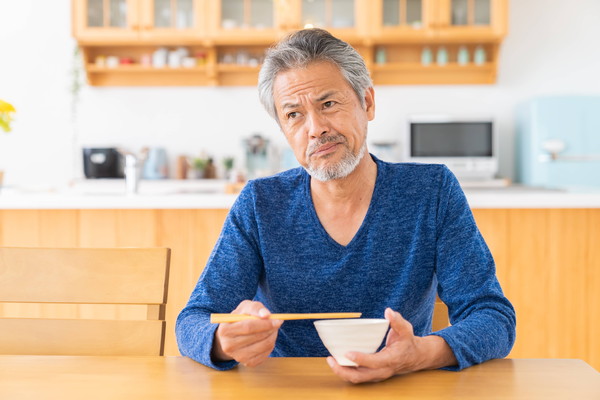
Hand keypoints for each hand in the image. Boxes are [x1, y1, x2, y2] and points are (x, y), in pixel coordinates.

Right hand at [212, 300, 282, 366]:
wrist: (234, 335)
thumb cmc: (240, 318)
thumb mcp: (245, 308)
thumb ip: (255, 308)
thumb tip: (266, 315)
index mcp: (225, 330)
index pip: (248, 327)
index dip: (264, 323)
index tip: (277, 320)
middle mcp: (228, 346)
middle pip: (256, 337)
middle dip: (271, 329)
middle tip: (278, 323)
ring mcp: (238, 357)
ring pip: (263, 346)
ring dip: (272, 336)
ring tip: (273, 329)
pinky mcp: (248, 363)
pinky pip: (265, 354)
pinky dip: (271, 344)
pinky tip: (268, 337)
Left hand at [327, 308, 455, 382]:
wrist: (414, 357)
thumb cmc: (408, 342)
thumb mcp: (406, 330)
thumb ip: (397, 321)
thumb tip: (388, 311)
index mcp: (391, 360)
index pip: (375, 362)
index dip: (361, 359)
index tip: (348, 353)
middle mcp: (382, 370)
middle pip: (360, 376)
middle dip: (344, 370)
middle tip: (330, 359)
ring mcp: (376, 374)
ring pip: (356, 379)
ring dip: (342, 371)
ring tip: (330, 360)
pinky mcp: (371, 374)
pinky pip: (356, 376)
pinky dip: (345, 371)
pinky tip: (337, 361)